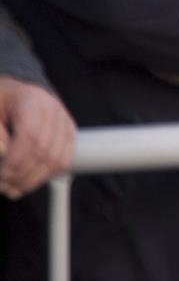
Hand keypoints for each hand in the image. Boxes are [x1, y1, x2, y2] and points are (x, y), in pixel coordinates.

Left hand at [0, 77, 75, 198]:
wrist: (20, 91)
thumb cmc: (2, 102)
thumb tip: (4, 153)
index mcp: (32, 101)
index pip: (31, 135)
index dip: (16, 159)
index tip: (2, 174)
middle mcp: (54, 110)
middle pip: (45, 150)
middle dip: (23, 174)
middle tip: (4, 187)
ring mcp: (65, 121)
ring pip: (57, 158)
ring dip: (35, 179)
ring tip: (16, 188)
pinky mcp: (70, 132)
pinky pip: (65, 158)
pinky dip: (49, 174)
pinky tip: (32, 180)